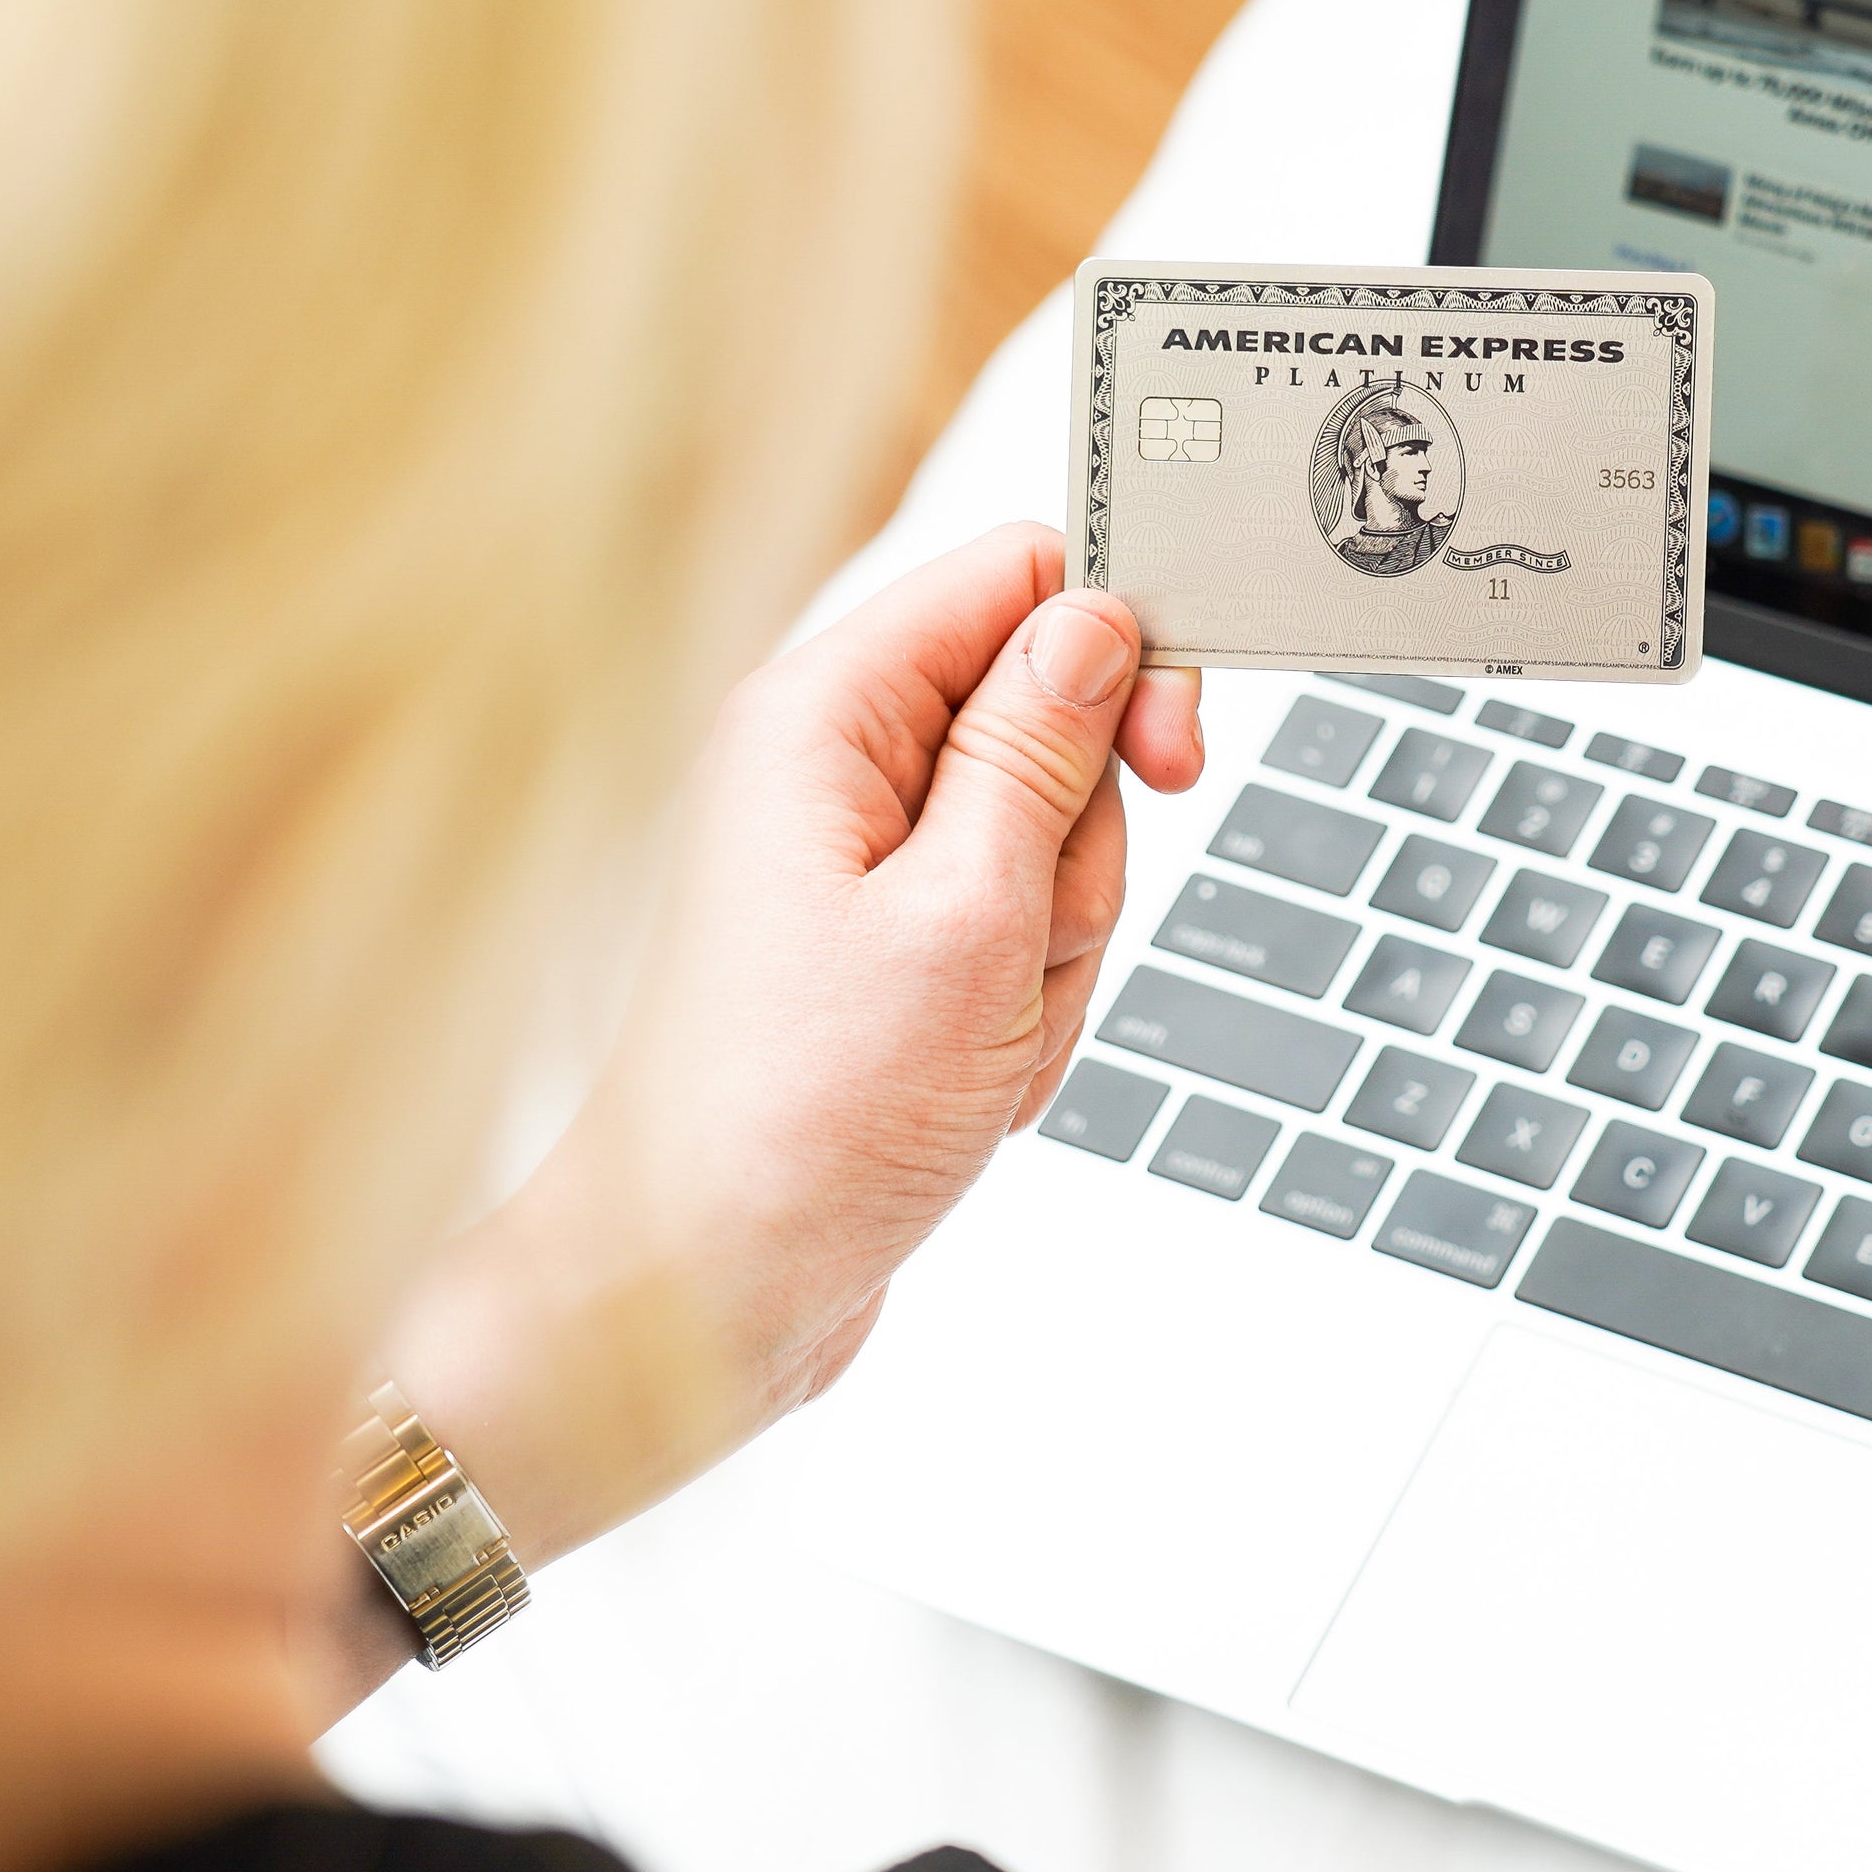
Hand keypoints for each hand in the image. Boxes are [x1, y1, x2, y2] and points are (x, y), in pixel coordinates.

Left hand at [363, 526, 1200, 1605]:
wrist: (699, 1292)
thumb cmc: (796, 1122)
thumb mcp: (969, 918)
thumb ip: (1044, 754)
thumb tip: (1099, 622)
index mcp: (827, 715)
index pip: (1015, 578)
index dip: (1119, 645)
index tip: (1172, 752)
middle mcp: (831, 769)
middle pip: (1052, 722)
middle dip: (1081, 850)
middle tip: (1023, 945)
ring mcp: (856, 865)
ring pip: (1050, 846)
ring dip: (1054, 951)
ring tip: (977, 1037)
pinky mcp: (880, 950)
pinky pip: (1015, 935)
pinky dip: (1023, 1009)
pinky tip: (967, 1079)